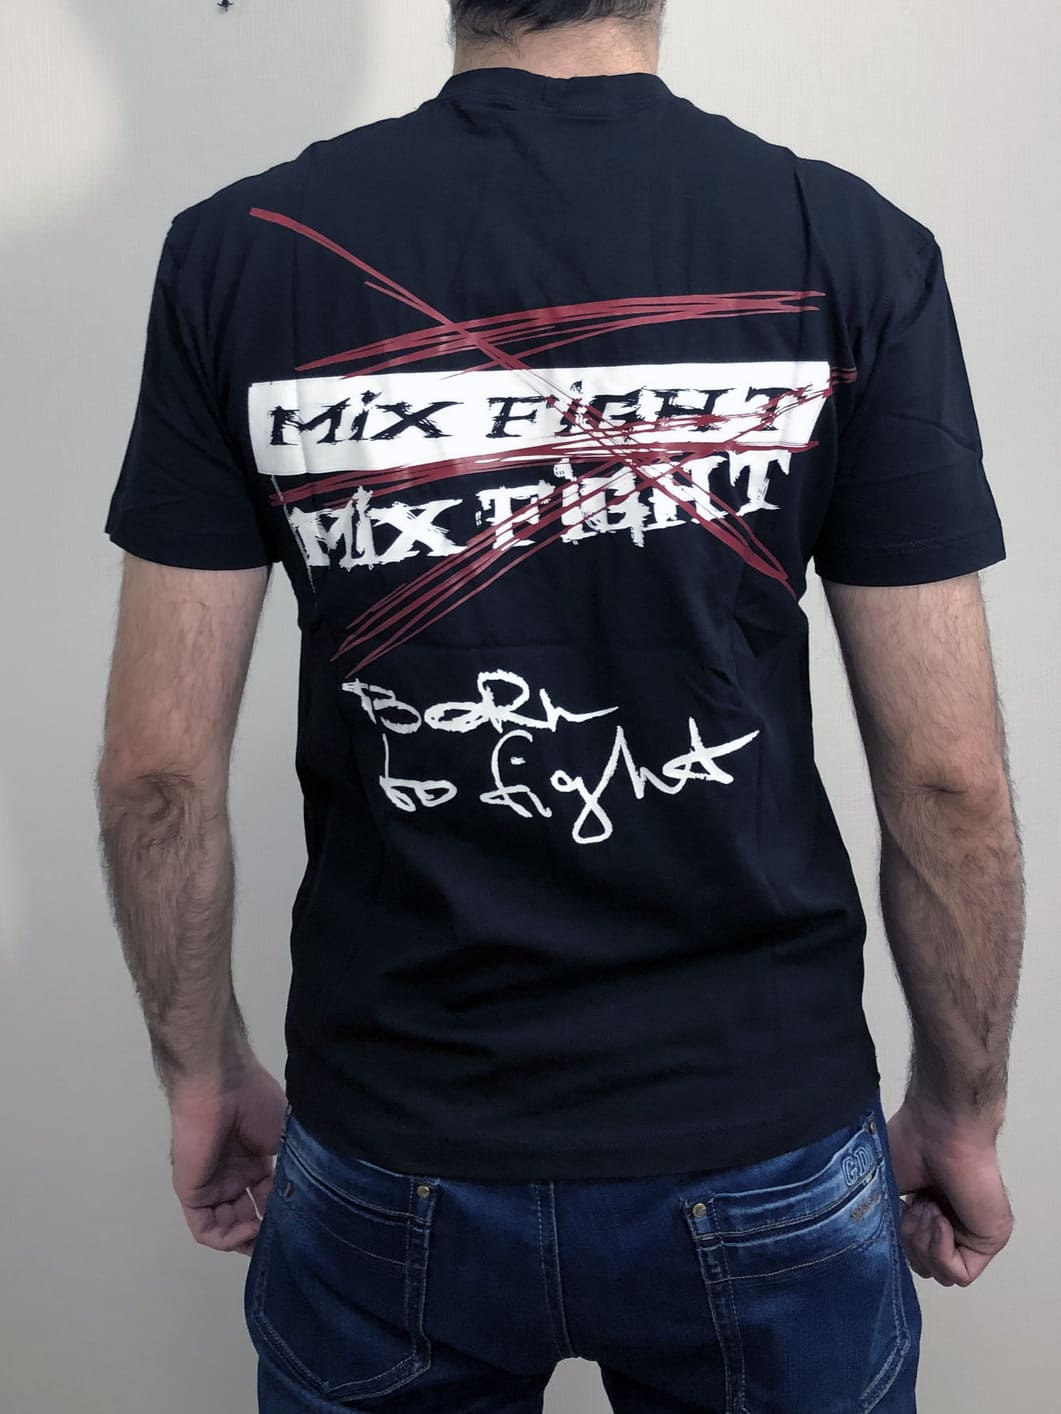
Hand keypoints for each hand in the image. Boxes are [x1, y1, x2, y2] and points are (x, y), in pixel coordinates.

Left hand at [169, 1058, 287, 1255]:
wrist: (222, 1085)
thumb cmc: (256, 1102)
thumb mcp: (285, 1138)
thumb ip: (291, 1170)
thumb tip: (306, 1200)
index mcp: (254, 1160)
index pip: (267, 1199)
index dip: (280, 1214)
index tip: (299, 1224)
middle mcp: (233, 1175)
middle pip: (246, 1217)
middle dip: (263, 1233)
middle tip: (282, 1239)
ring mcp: (212, 1184)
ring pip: (226, 1227)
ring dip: (246, 1238)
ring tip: (266, 1233)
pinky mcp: (192, 1192)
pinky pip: (205, 1229)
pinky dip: (227, 1238)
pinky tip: (249, 1230)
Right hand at [886, 1095, 1013, 1287]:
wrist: (939, 1128)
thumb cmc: (911, 1143)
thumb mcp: (885, 1188)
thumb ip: (886, 1222)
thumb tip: (877, 1246)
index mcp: (928, 1209)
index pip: (913, 1251)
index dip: (898, 1238)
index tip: (896, 1208)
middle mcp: (952, 1222)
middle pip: (924, 1267)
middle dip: (909, 1241)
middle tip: (912, 1206)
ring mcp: (972, 1233)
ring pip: (940, 1274)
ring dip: (924, 1243)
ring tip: (927, 1207)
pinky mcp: (989, 1240)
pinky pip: (960, 1274)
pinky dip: (941, 1251)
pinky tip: (939, 1218)